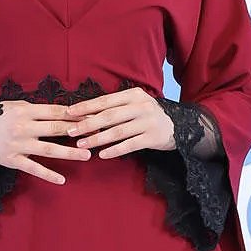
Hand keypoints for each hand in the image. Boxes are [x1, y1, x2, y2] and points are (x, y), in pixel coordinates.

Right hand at [0, 101, 92, 185]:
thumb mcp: (15, 106)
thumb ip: (36, 109)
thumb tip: (60, 111)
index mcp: (26, 111)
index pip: (56, 112)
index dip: (75, 114)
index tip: (92, 116)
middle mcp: (24, 127)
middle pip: (56, 129)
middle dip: (78, 131)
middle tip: (97, 135)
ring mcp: (19, 145)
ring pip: (49, 149)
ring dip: (70, 153)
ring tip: (87, 155)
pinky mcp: (13, 160)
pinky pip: (33, 168)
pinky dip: (48, 175)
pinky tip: (62, 180)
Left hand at [61, 84, 175, 155]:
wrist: (181, 126)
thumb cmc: (149, 116)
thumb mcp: (135, 105)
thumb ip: (115, 107)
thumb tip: (85, 114)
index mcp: (134, 95)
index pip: (105, 100)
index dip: (86, 107)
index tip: (69, 113)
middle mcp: (141, 106)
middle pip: (109, 116)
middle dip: (87, 124)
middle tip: (71, 131)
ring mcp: (148, 122)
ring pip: (117, 131)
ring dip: (97, 139)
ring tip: (82, 144)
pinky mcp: (152, 137)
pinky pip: (130, 145)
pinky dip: (115, 150)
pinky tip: (102, 155)